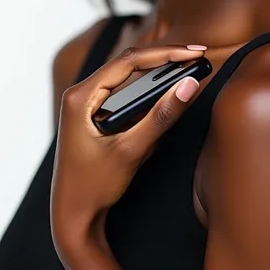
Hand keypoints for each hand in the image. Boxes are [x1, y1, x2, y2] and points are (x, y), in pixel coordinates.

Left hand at [50, 44, 204, 253]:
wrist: (73, 217)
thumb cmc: (93, 187)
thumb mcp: (131, 151)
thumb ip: (161, 117)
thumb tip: (189, 85)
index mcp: (80, 96)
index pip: (128, 62)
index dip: (165, 53)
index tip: (192, 52)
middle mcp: (81, 93)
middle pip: (129, 64)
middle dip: (165, 58)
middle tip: (197, 55)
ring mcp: (87, 103)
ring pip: (129, 76)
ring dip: (159, 72)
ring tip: (189, 66)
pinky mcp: (96, 113)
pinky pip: (126, 92)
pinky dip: (150, 90)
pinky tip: (171, 87)